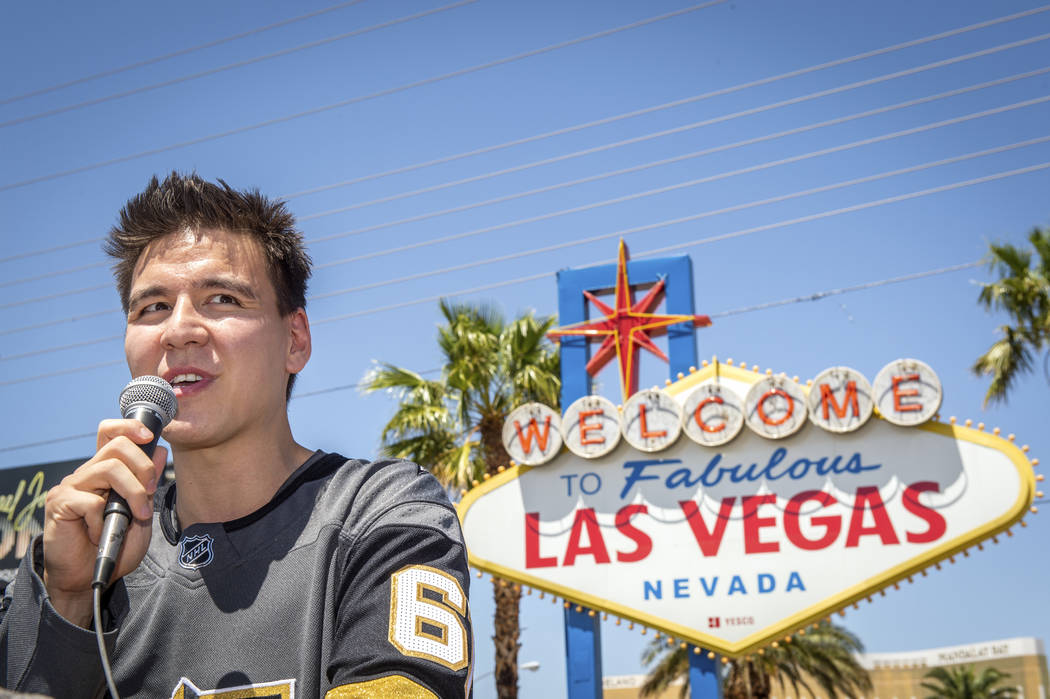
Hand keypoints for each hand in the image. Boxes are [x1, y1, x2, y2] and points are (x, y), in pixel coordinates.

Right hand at [42, 419, 166, 626]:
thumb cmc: (114, 545)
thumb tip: (158, 452)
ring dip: (132, 492)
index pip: (111, 433)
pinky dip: (102, 520)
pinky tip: (99, 534)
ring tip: (136, 515)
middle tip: (149, 493)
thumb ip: (148, 485)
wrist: (89, 576)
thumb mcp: (142, 514)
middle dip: (143, 467)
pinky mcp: (60, 503)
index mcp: (105, 472)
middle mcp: (87, 473)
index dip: (130, 427)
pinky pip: (90, 501)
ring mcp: (71, 486)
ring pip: (108, 468)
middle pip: (118, 446)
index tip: (150, 435)